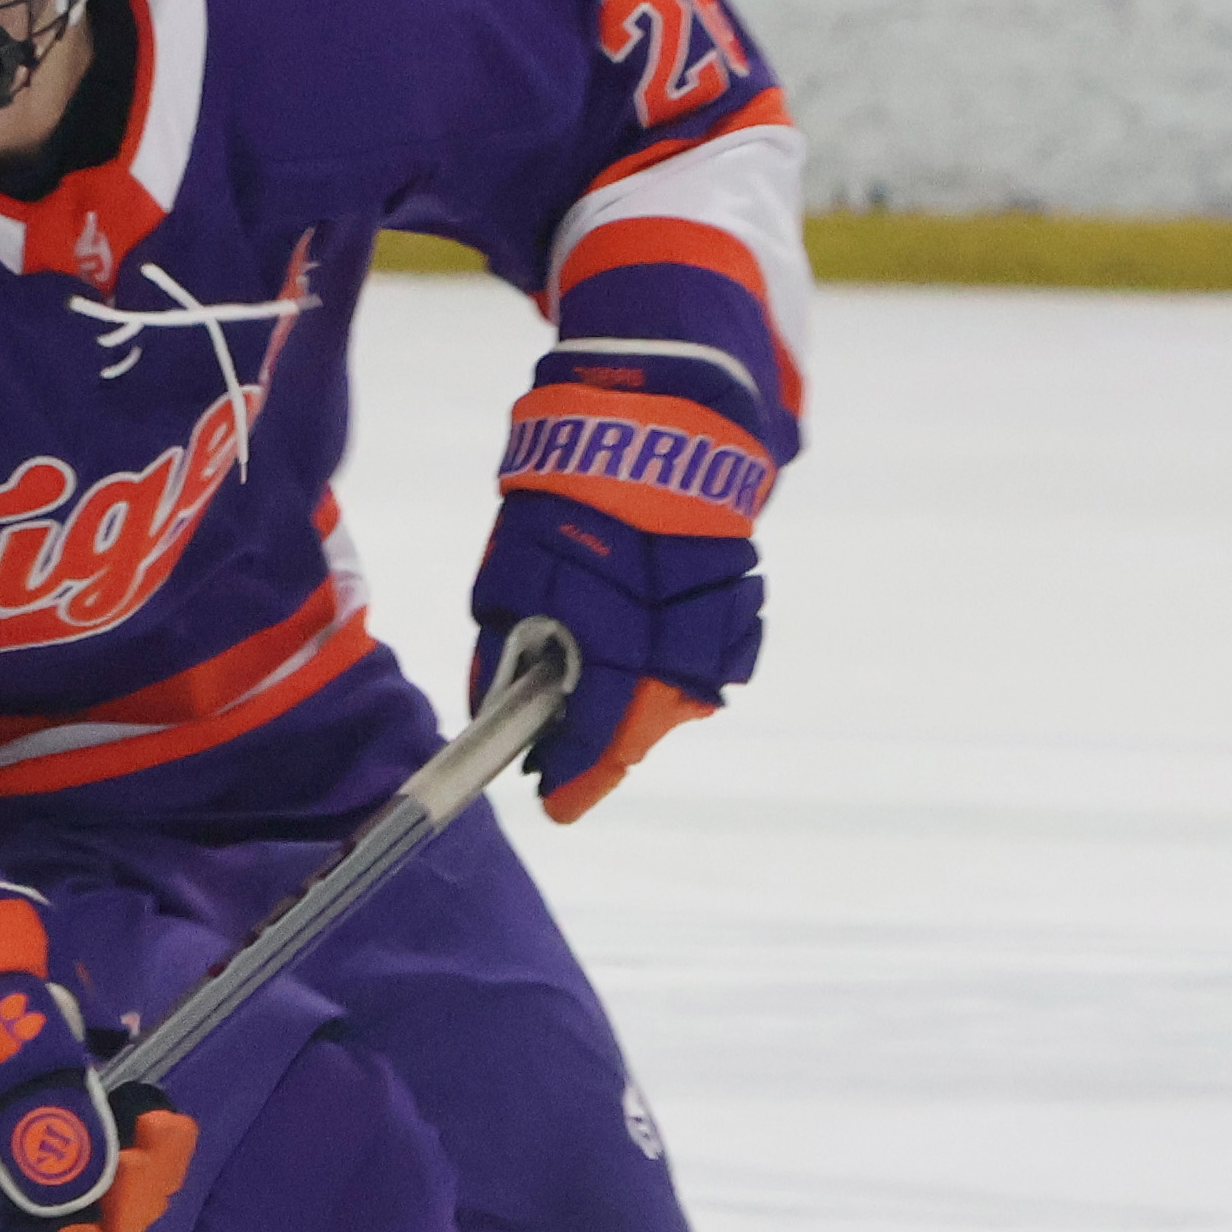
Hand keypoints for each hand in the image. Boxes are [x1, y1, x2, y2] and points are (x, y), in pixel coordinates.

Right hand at [0, 972, 195, 1231]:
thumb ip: (29, 1134)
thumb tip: (82, 1198)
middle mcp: (13, 1196)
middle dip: (122, 1205)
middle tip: (143, 1155)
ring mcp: (52, 1167)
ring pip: (114, 1203)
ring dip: (148, 1175)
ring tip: (161, 1124)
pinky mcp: (85, 1136)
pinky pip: (130, 1164)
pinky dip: (152, 1148)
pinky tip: (164, 1117)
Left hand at [471, 493, 760, 823]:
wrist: (652, 428)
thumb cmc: (566, 505)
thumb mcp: (510, 577)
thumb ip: (503, 652)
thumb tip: (489, 711)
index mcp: (608, 640)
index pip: (596, 732)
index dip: (577, 773)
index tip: (556, 803)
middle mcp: (672, 641)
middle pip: (642, 724)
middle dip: (605, 747)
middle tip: (570, 764)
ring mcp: (717, 622)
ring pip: (682, 695)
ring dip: (644, 707)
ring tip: (606, 699)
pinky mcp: (742, 599)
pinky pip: (715, 657)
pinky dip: (682, 668)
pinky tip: (655, 655)